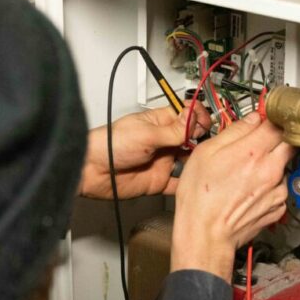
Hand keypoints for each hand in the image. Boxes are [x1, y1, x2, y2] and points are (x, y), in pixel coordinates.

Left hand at [79, 102, 210, 198]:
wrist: (92, 170)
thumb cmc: (110, 145)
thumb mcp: (146, 134)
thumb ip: (173, 130)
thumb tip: (194, 118)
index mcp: (160, 123)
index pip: (186, 115)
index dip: (198, 118)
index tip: (205, 124)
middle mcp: (164, 141)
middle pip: (192, 138)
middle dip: (202, 140)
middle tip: (206, 144)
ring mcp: (162, 161)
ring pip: (189, 161)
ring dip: (198, 161)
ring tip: (204, 162)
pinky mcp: (159, 181)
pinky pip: (178, 184)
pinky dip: (187, 184)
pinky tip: (194, 181)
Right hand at [171, 114, 294, 280]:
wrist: (205, 235)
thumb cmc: (199, 198)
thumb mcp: (205, 153)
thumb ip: (234, 131)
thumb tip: (252, 119)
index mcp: (253, 151)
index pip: (279, 122)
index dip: (274, 116)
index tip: (268, 116)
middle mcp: (271, 169)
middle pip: (290, 142)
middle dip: (280, 138)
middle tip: (263, 141)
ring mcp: (278, 190)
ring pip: (284, 166)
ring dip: (272, 164)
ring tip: (247, 174)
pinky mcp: (279, 207)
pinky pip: (280, 188)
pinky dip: (270, 186)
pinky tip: (250, 191)